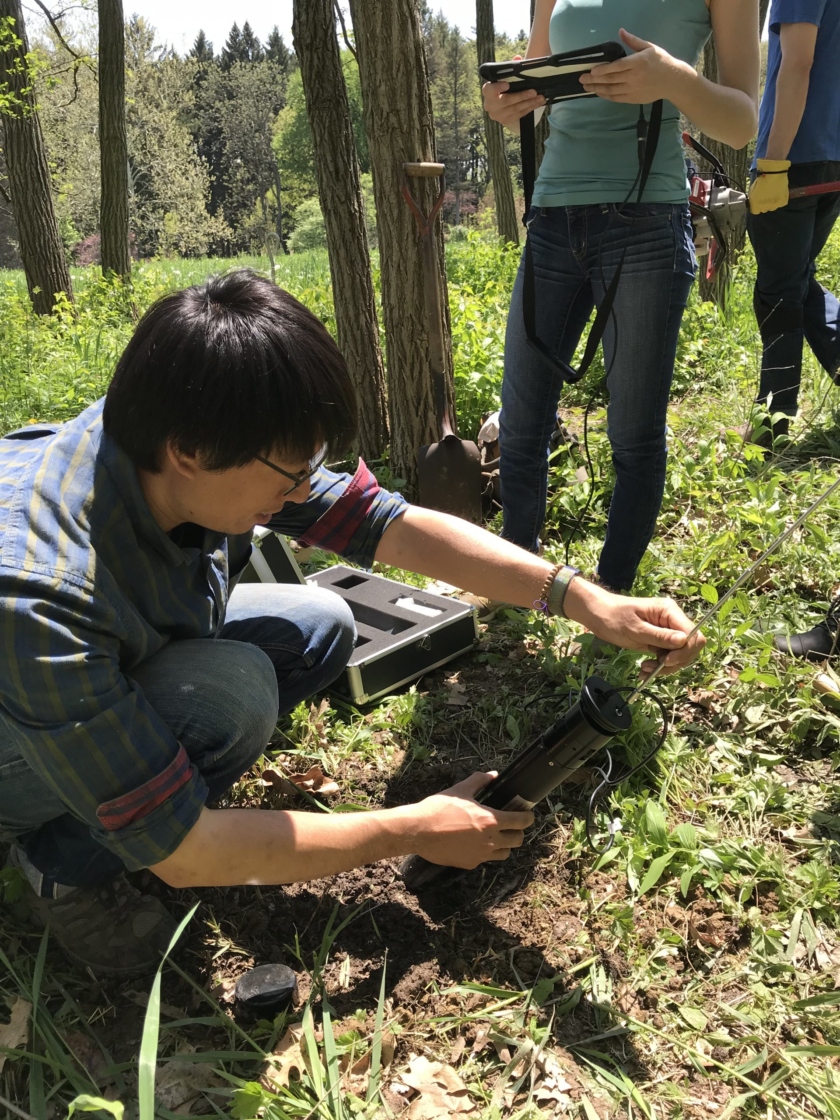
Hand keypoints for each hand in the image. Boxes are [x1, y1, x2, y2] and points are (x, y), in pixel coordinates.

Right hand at [410, 772, 534, 868]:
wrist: (419, 831)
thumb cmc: (439, 808)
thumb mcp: (460, 790)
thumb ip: (479, 781)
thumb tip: (493, 775)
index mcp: (491, 820)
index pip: (521, 822)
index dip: (527, 817)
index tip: (527, 814)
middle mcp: (490, 840)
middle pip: (517, 840)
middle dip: (517, 832)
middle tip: (510, 825)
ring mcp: (481, 855)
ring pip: (504, 854)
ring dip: (504, 845)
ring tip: (494, 836)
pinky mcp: (470, 864)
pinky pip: (485, 859)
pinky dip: (485, 852)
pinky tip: (474, 843)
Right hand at [483, 57, 545, 131]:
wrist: (499, 106)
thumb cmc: (501, 88)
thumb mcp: (504, 77)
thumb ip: (509, 68)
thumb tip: (518, 58)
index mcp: (487, 91)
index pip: (489, 90)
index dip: (497, 88)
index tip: (507, 84)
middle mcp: (490, 105)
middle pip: (506, 101)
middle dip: (521, 96)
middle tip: (534, 92)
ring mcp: (498, 115)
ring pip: (515, 109)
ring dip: (529, 103)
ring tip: (540, 98)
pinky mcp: (505, 121)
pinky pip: (519, 115)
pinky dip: (529, 108)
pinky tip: (537, 103)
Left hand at [574, 585, 705, 676]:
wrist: (599, 615)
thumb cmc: (613, 617)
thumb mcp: (635, 629)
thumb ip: (659, 636)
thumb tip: (683, 641)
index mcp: (669, 611)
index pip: (693, 634)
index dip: (684, 651)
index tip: (667, 661)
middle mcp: (672, 620)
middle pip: (690, 646)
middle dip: (676, 661)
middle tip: (655, 668)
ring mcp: (667, 631)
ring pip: (680, 655)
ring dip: (666, 667)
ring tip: (645, 669)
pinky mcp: (660, 641)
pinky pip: (668, 657)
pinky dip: (660, 667)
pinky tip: (645, 670)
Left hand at [579, 28, 686, 103]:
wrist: (672, 80)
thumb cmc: (660, 61)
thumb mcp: (648, 47)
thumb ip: (633, 41)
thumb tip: (621, 31)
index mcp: (637, 63)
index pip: (616, 67)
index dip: (602, 70)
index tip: (591, 71)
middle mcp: (634, 77)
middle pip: (610, 79)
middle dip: (594, 80)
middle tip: (582, 79)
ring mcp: (633, 90)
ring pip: (611, 90)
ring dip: (597, 89)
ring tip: (587, 87)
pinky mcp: (633, 99)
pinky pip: (616, 98)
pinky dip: (606, 96)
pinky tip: (598, 93)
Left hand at [749, 159, 790, 214]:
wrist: (774, 174)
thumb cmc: (761, 182)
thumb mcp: (752, 191)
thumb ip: (752, 200)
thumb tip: (754, 203)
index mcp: (756, 207)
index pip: (755, 211)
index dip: (756, 206)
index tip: (757, 200)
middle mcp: (766, 209)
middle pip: (764, 209)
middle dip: (764, 204)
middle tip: (765, 195)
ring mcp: (775, 206)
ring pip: (772, 207)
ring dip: (772, 203)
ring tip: (772, 194)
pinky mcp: (782, 202)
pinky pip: (780, 204)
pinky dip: (779, 200)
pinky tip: (778, 194)